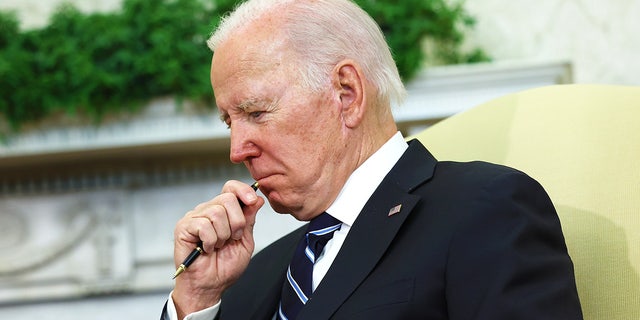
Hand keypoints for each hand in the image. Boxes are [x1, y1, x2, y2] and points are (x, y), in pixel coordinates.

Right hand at [171, 180, 263, 317]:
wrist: (209, 286)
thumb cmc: (224, 267)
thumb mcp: (244, 242)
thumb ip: (249, 220)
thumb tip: (257, 199)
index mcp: (223, 212)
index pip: (231, 188)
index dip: (243, 190)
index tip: (252, 201)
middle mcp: (208, 210)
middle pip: (228, 198)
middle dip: (237, 222)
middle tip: (231, 239)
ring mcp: (195, 217)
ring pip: (217, 212)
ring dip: (222, 235)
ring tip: (217, 246)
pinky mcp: (184, 227)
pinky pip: (203, 225)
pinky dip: (210, 240)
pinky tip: (206, 249)